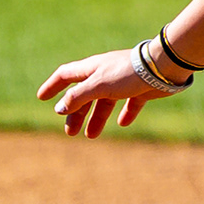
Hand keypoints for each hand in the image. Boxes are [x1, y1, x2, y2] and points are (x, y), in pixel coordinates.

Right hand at [36, 44, 173, 137]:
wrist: (162, 67)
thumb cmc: (128, 73)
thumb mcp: (98, 85)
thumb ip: (79, 96)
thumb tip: (60, 108)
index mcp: (92, 69)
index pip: (66, 76)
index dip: (53, 86)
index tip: (42, 97)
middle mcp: (105, 74)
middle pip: (84, 94)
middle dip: (75, 113)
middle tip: (70, 133)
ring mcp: (122, 82)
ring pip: (104, 102)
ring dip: (96, 118)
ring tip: (91, 136)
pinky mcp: (140, 89)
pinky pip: (130, 103)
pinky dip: (125, 113)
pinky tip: (123, 123)